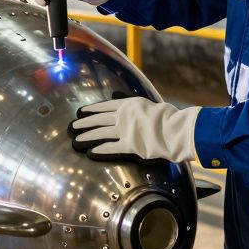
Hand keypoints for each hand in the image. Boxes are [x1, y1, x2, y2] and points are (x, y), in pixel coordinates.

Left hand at [69, 93, 200, 162]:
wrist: (175, 129)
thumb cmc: (166, 117)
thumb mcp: (147, 104)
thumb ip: (132, 104)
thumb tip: (118, 96)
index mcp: (129, 104)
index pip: (105, 106)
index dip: (92, 109)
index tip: (82, 111)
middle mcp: (124, 116)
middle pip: (99, 119)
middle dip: (84, 123)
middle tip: (73, 126)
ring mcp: (125, 130)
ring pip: (101, 133)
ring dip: (87, 137)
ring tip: (76, 140)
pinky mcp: (129, 145)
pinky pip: (111, 147)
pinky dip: (100, 150)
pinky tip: (91, 152)